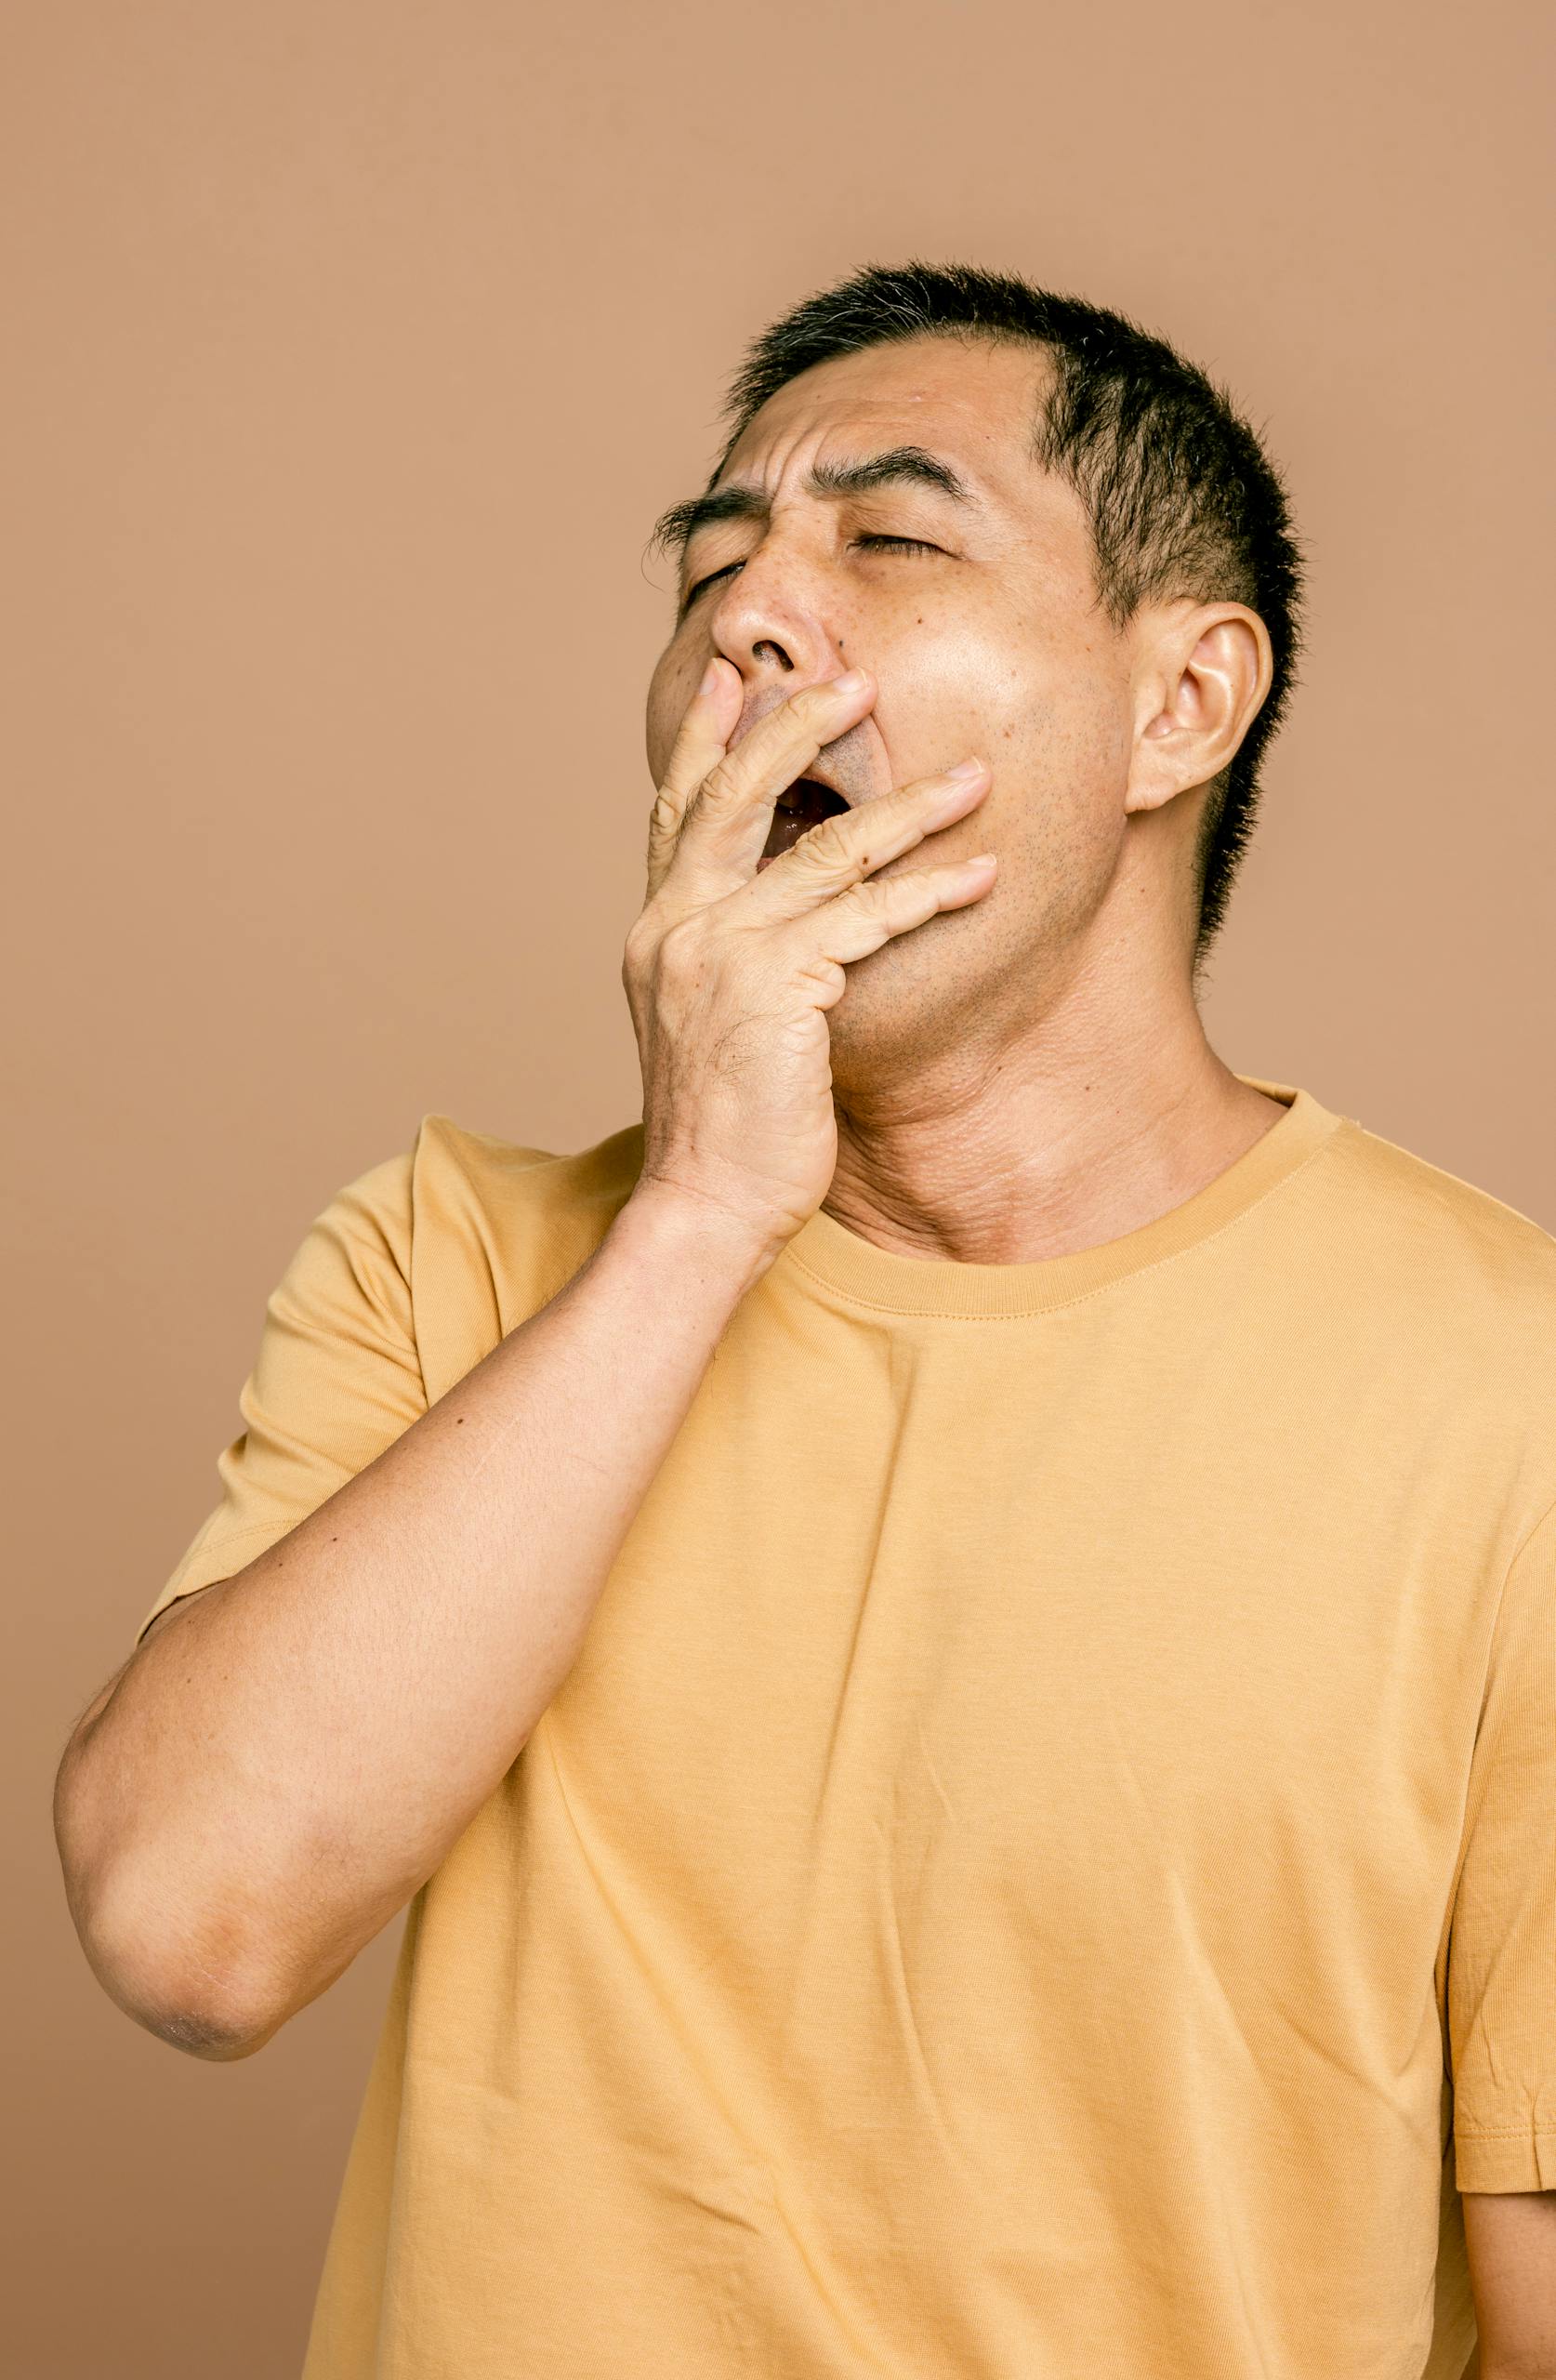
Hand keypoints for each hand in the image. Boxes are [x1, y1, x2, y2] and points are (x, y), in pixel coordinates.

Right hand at [621, 658, 996, 1259]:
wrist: (702, 1207)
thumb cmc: (723, 1131)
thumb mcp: (709, 1025)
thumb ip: (732, 960)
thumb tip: (785, 924)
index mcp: (658, 931)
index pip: (678, 813)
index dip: (704, 740)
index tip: (726, 676)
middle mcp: (678, 927)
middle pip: (741, 796)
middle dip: (800, 726)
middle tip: (857, 678)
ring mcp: (723, 951)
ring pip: (827, 851)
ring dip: (910, 808)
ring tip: (972, 778)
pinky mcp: (776, 986)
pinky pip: (868, 918)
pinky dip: (931, 893)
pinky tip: (981, 875)